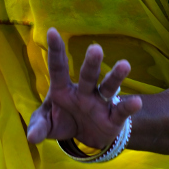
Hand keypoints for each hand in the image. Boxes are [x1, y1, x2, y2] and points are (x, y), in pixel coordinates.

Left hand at [27, 27, 142, 149]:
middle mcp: (83, 91)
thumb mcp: (48, 124)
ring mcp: (99, 102)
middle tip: (95, 48)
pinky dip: (128, 107)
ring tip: (125, 65)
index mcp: (63, 88)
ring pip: (108, 87)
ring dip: (116, 76)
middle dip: (91, 63)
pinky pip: (121, 111)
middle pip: (87, 75)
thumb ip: (39, 126)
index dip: (56, 50)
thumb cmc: (63, 120)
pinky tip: (136, 102)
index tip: (51, 31)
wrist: (85, 136)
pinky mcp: (113, 118)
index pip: (58, 67)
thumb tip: (31, 137)